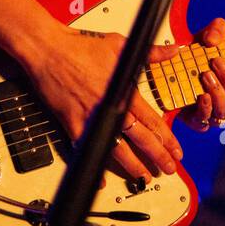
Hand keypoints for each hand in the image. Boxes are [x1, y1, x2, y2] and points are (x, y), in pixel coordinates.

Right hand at [22, 23, 183, 183]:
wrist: (48, 49)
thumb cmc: (80, 46)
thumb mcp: (120, 44)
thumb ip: (150, 52)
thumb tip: (173, 50)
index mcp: (123, 91)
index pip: (152, 120)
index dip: (167, 138)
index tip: (176, 150)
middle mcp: (110, 108)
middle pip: (140, 139)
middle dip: (157, 156)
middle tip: (168, 169)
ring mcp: (91, 118)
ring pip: (117, 149)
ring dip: (132, 166)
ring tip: (143, 177)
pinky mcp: (72, 124)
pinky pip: (86, 150)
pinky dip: (94, 166)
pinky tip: (102, 180)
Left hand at [177, 17, 224, 131]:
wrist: (171, 67)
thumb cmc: (197, 54)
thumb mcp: (207, 37)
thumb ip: (216, 29)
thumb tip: (214, 38)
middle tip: (217, 62)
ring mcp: (214, 114)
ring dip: (218, 91)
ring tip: (206, 73)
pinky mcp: (197, 120)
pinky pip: (205, 121)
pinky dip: (205, 107)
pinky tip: (201, 94)